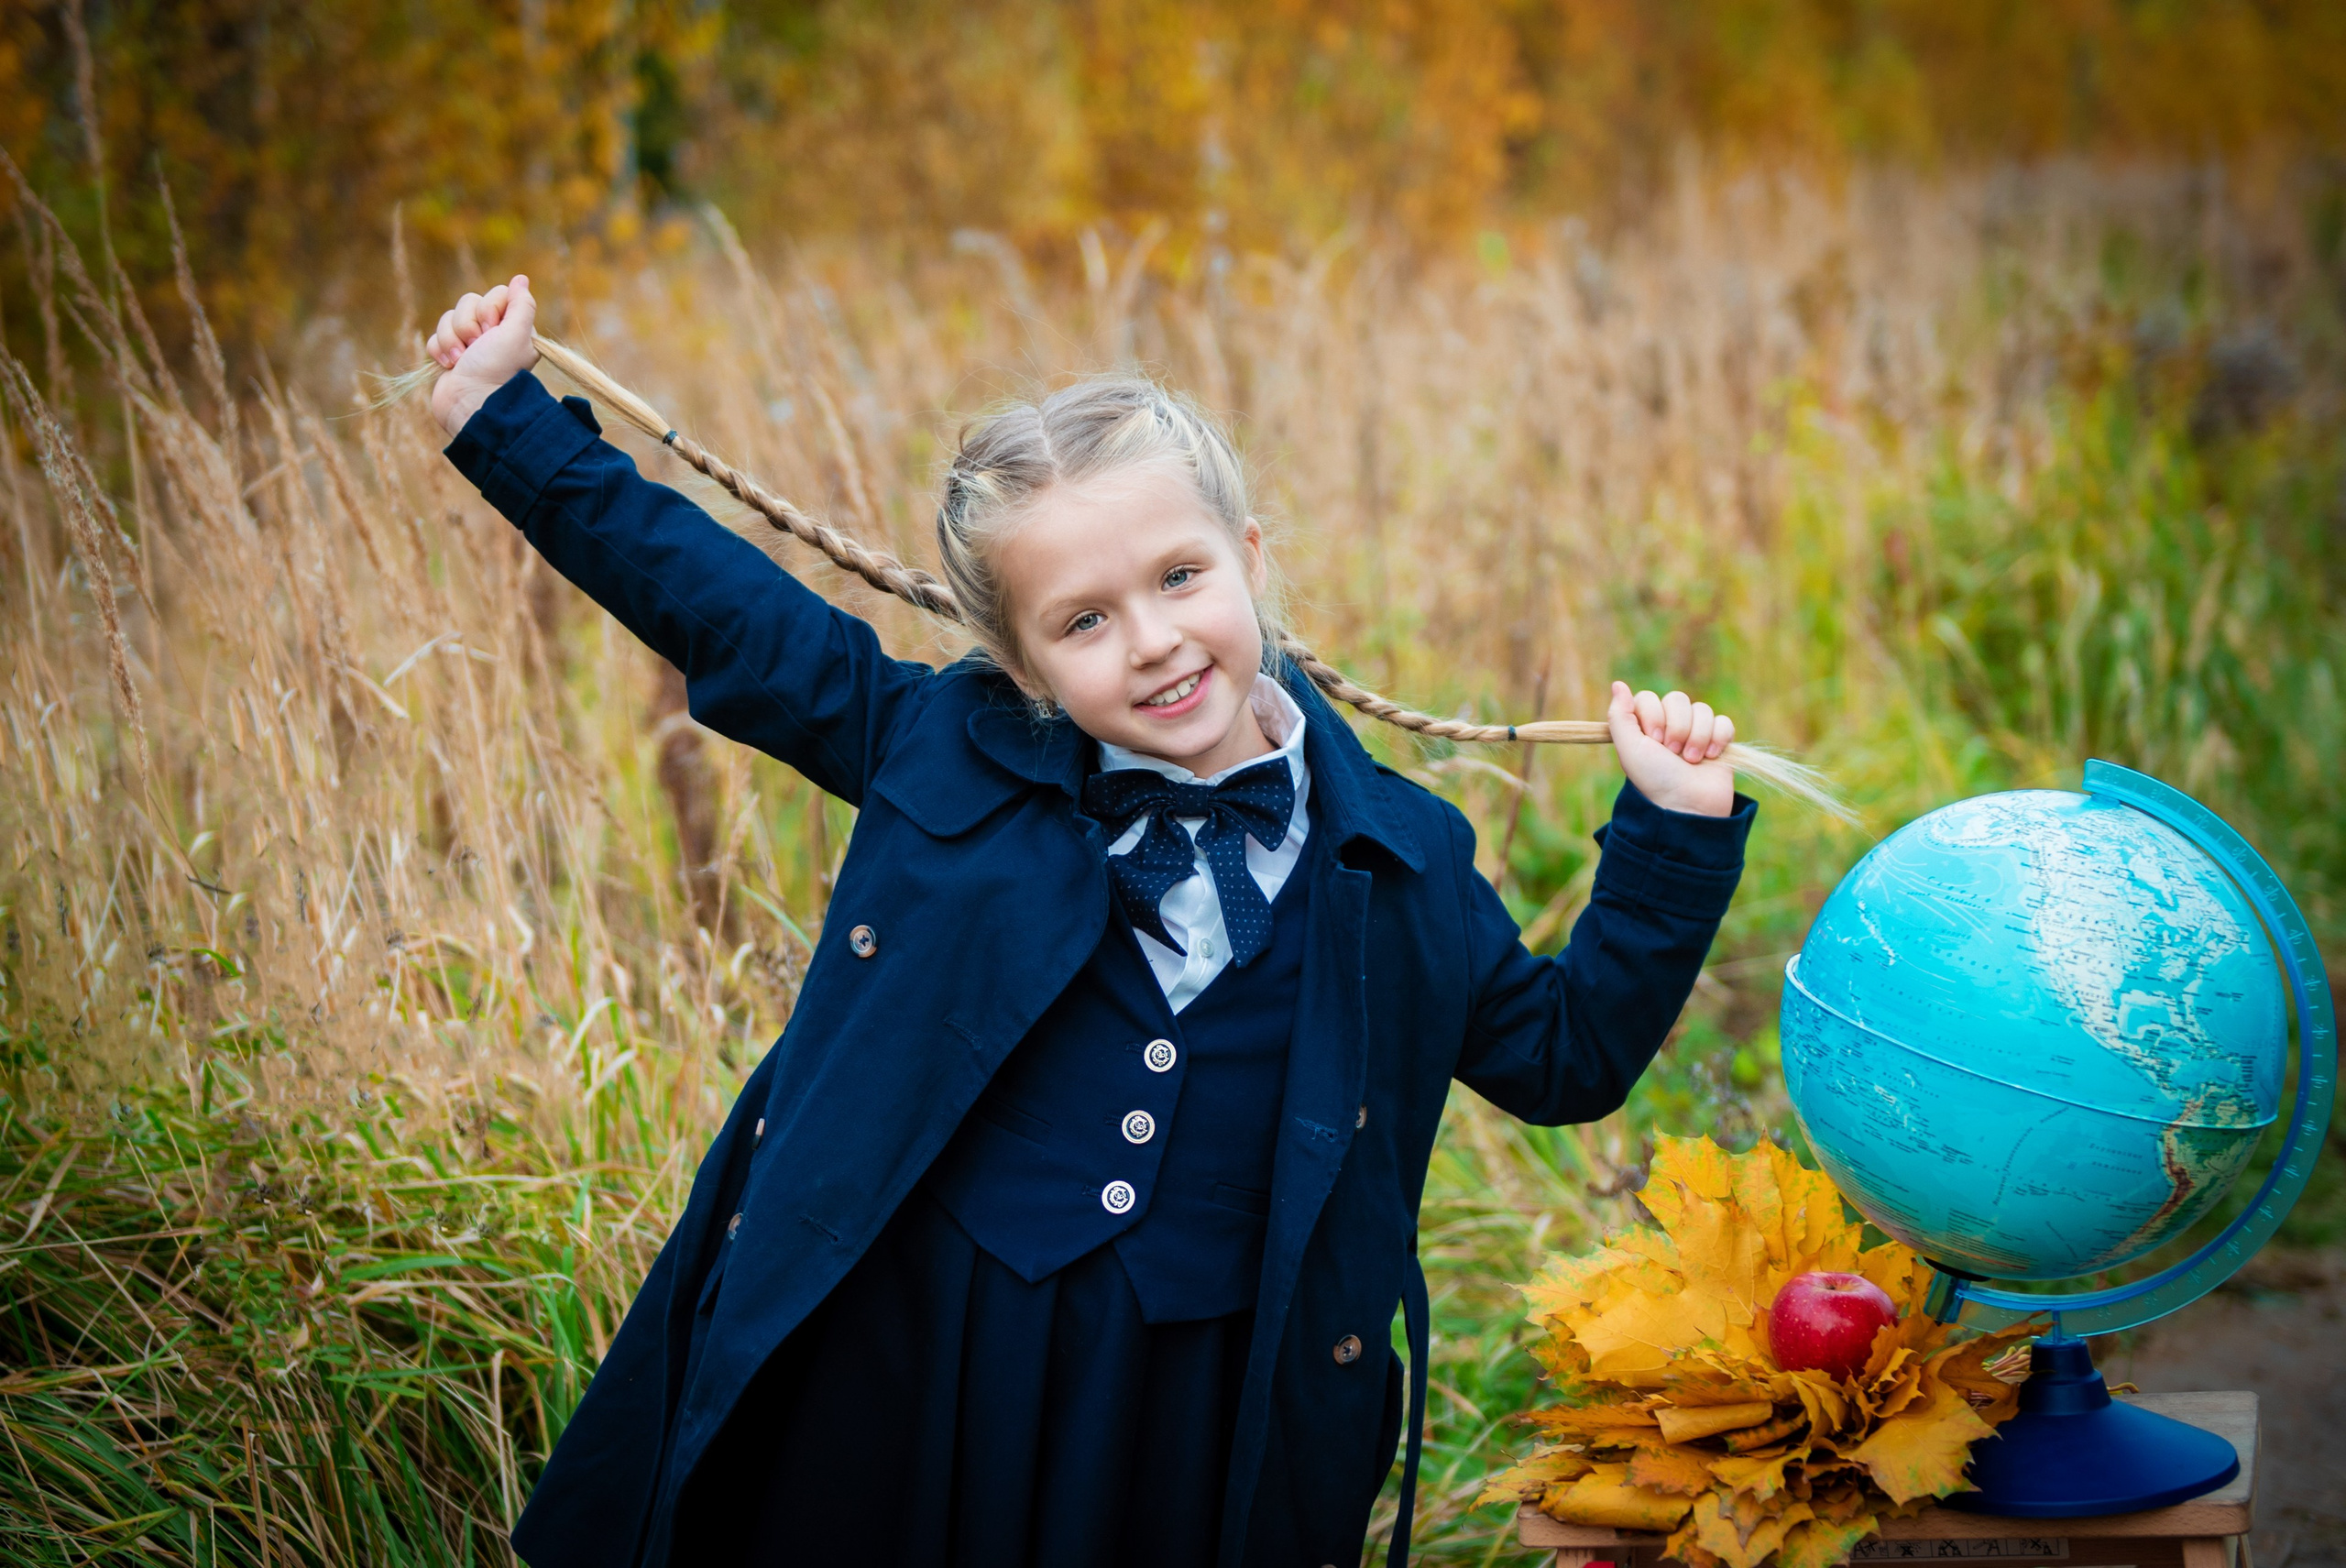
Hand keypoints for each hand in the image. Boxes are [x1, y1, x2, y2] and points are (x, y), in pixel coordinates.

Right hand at [427, 275, 539, 436]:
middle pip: (469, 302)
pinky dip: (441, 350)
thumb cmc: (496, 370)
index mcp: (513, 328)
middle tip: (477, 347)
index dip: (489, 309)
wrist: (470, 403)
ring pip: (449, 318)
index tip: (493, 332)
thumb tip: (521, 279)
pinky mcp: (449, 355)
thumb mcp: (517, 334)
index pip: (495, 294)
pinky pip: (436, 336)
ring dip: (452, 339)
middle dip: (468, 325)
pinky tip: (451, 366)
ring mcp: (469, 345)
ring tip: (462, 361)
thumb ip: (522, 305)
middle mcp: (492, 334)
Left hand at [1606, 681, 1735, 816]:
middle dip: (1677, 727)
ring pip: (1702, 709)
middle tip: (1673, 753)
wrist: (1688, 805)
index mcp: (1646, 727)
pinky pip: (1723, 721)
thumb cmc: (1655, 779)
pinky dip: (1718, 738)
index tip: (1654, 742)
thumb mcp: (1629, 748)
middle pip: (1678, 699)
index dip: (1653, 716)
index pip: (1649, 698)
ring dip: (1697, 736)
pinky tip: (1711, 757)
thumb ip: (1619, 716)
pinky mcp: (1720, 741)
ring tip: (1691, 761)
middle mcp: (1670, 726)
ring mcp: (1696, 733)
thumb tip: (1618, 684)